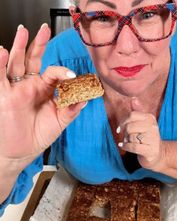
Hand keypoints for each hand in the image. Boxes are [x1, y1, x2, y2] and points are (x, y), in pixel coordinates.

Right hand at [0, 24, 85, 164]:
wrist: (22, 151)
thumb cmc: (39, 136)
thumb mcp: (59, 122)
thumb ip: (71, 110)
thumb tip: (85, 99)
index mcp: (46, 91)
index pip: (55, 73)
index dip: (63, 72)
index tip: (72, 76)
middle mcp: (31, 86)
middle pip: (34, 60)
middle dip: (39, 45)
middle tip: (44, 29)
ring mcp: (17, 89)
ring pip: (16, 63)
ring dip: (18, 47)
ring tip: (22, 31)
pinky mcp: (4, 95)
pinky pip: (0, 77)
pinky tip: (2, 51)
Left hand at [117, 98, 164, 170]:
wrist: (158, 154)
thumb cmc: (146, 137)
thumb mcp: (143, 123)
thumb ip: (137, 111)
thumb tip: (133, 98)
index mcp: (150, 118)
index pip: (132, 115)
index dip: (123, 121)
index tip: (120, 128)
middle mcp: (153, 127)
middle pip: (130, 126)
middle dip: (124, 133)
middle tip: (125, 137)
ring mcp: (153, 139)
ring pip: (131, 137)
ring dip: (126, 141)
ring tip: (128, 142)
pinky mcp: (151, 150)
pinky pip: (133, 146)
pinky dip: (126, 147)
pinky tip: (124, 146)